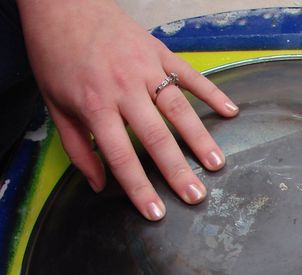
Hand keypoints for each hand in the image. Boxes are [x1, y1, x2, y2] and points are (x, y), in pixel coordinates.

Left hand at [17, 0, 237, 219]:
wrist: (60, 3)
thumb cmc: (56, 57)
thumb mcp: (55, 106)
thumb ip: (78, 148)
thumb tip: (98, 185)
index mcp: (95, 105)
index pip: (122, 155)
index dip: (140, 188)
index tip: (157, 213)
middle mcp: (124, 88)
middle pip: (156, 137)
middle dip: (177, 171)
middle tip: (197, 196)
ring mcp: (145, 68)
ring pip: (179, 109)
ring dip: (200, 138)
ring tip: (216, 164)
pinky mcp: (159, 51)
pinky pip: (190, 75)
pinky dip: (212, 93)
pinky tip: (231, 112)